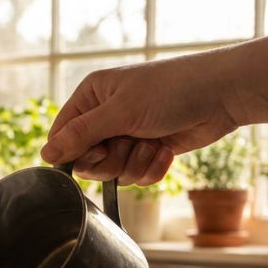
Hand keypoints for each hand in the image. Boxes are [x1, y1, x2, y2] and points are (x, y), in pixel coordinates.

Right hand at [40, 51, 241, 184]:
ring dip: (135, 164)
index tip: (97, 151)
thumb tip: (45, 156)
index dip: (75, 153)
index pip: (62, 137)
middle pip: (87, 161)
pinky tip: (166, 150)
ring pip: (113, 172)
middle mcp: (105, 116)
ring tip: (154, 142)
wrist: (222, 95)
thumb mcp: (120, 112)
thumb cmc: (171, 91)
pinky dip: (152, 168)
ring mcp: (127, 135)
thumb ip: (80, 135)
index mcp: (91, 97)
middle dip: (111, 160)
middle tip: (129, 144)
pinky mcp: (147, 151)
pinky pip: (136, 176)